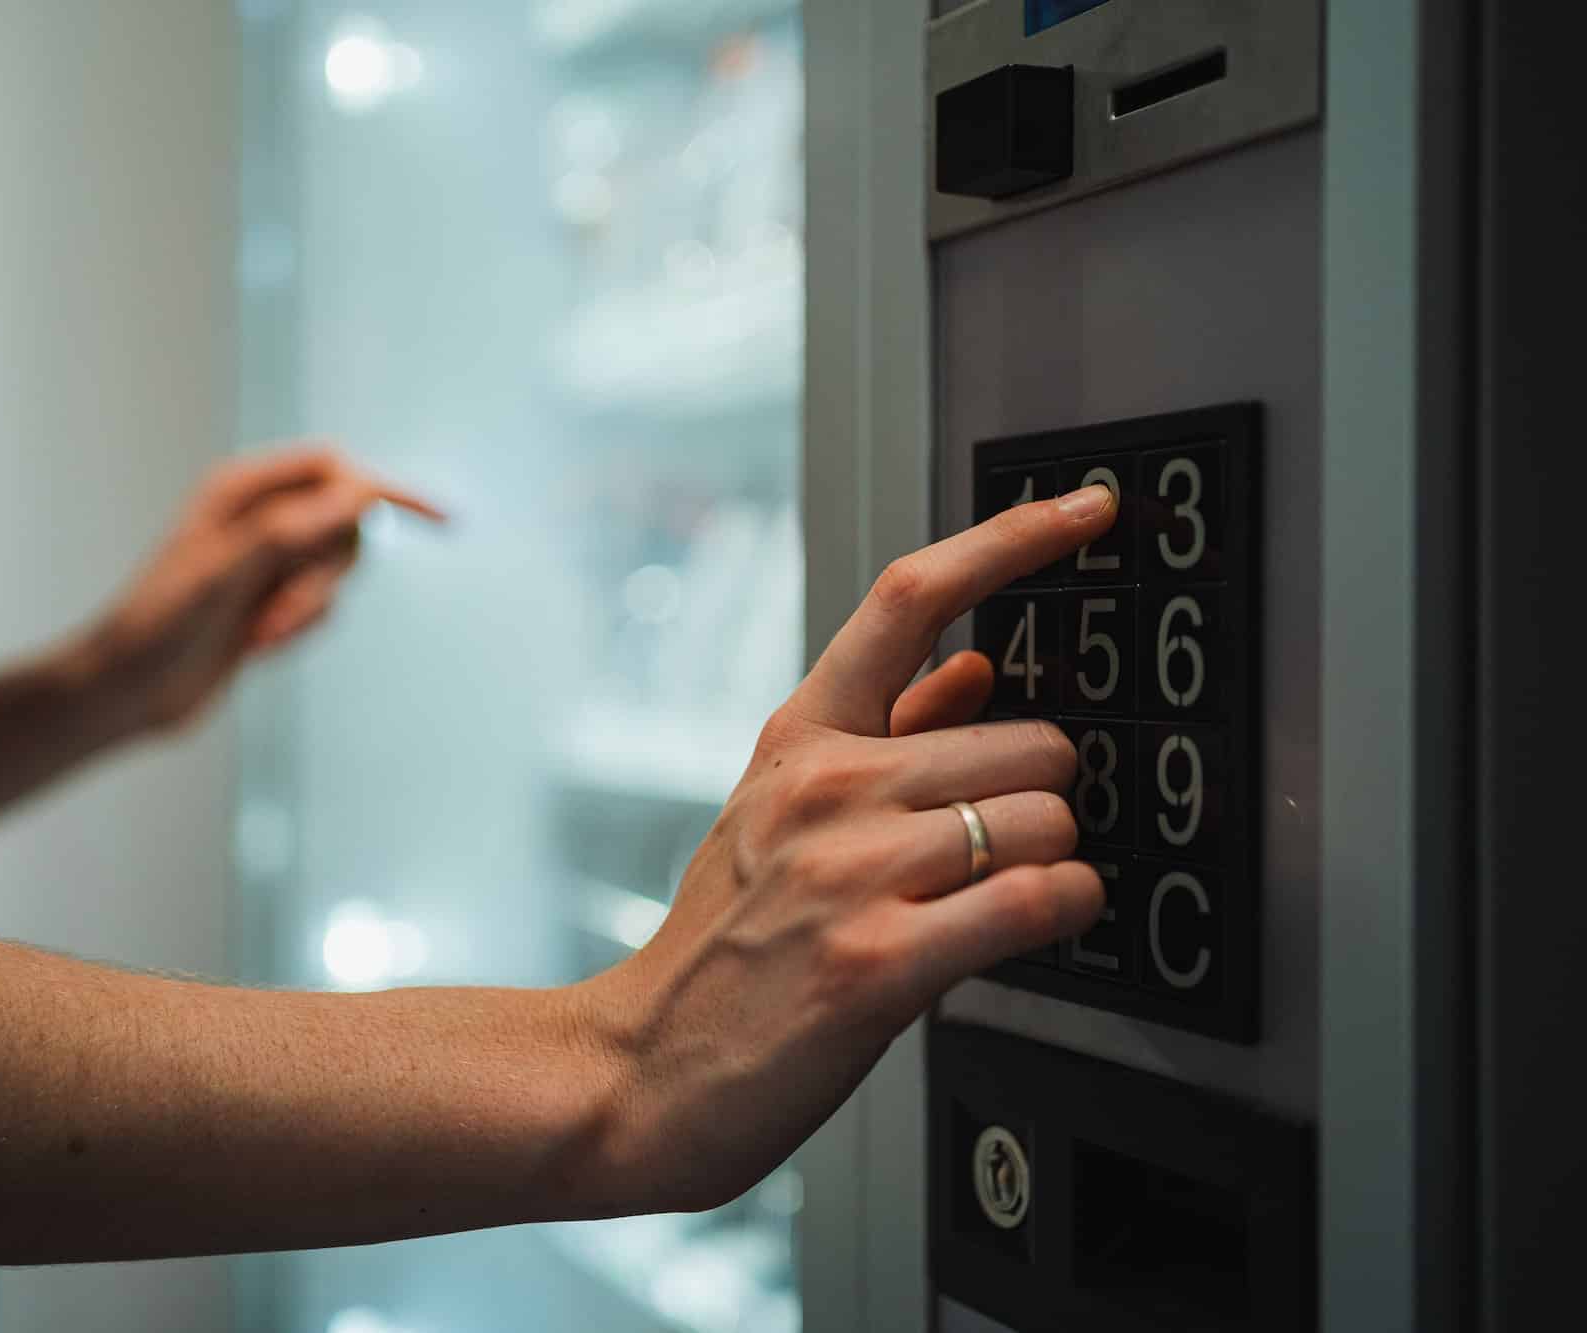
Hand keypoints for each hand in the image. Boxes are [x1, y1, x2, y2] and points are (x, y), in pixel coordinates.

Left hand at [85, 445, 444, 734]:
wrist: (125, 692)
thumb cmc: (159, 625)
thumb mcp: (225, 572)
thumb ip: (292, 528)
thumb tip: (360, 494)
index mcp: (239, 490)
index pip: (332, 468)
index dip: (382, 489)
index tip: (437, 518)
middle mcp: (257, 518)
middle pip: (344, 519)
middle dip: (328, 569)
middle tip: (282, 606)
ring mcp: (266, 562)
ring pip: (336, 568)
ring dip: (310, 606)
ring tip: (260, 634)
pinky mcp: (271, 602)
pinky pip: (322, 605)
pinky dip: (301, 627)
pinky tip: (257, 647)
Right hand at [576, 484, 1115, 1214]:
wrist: (640, 1071)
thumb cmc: (717, 950)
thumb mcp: (773, 815)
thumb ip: (880, 735)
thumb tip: (973, 666)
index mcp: (798, 737)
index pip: (912, 598)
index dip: (1014, 539)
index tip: (1088, 509)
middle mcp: (824, 787)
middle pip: (1031, 738)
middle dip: (1048, 795)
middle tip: (1006, 844)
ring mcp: (849, 872)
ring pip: (1048, 818)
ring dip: (1055, 862)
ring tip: (999, 900)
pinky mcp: (878, 962)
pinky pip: (1039, 899)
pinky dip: (1066, 910)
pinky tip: (1038, 924)